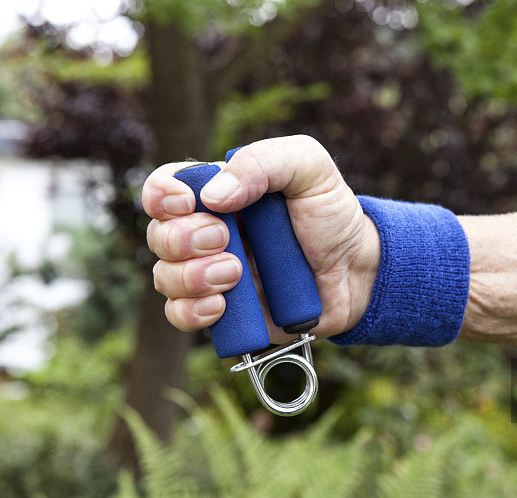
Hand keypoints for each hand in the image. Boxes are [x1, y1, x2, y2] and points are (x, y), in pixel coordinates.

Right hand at [142, 135, 379, 341]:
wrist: (357, 270)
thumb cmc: (331, 214)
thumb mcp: (309, 168)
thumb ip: (263, 162)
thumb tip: (212, 197)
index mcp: (217, 192)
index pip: (163, 189)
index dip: (161, 196)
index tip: (189, 204)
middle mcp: (205, 232)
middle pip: (159, 235)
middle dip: (183, 239)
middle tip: (226, 239)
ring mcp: (210, 274)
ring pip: (164, 278)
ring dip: (191, 276)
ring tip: (234, 273)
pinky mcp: (222, 312)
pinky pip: (180, 316)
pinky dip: (192, 312)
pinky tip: (221, 305)